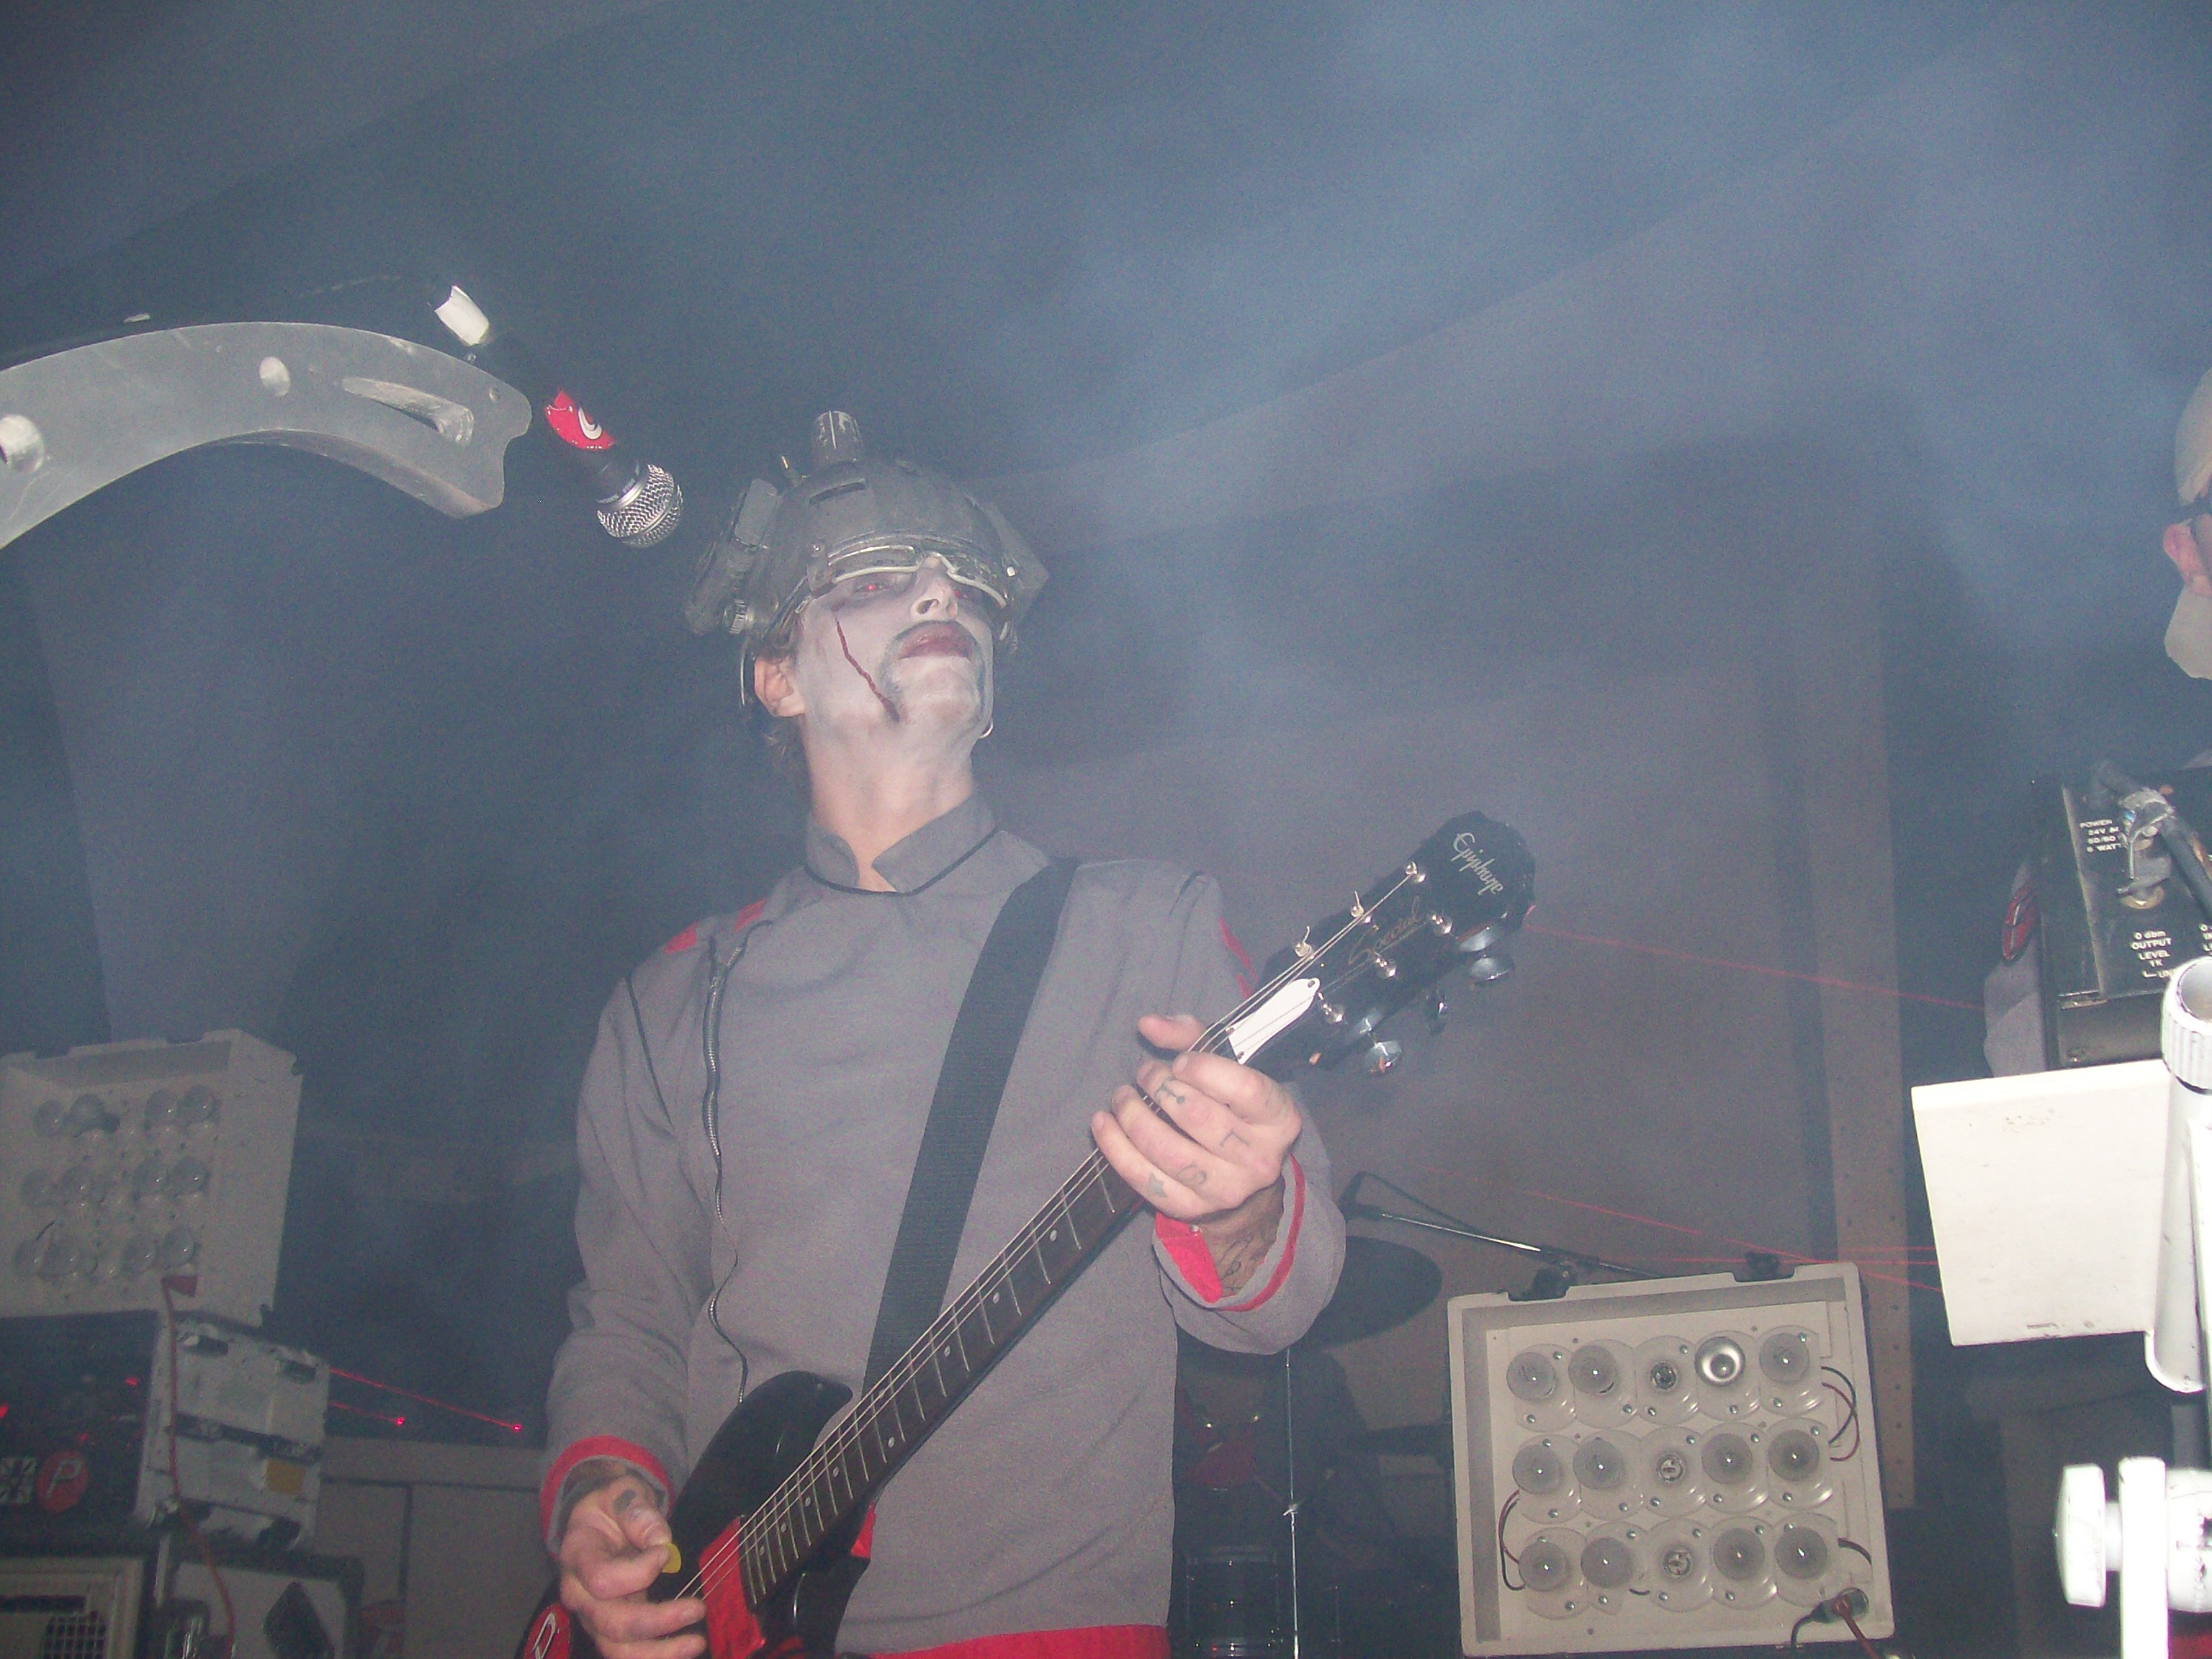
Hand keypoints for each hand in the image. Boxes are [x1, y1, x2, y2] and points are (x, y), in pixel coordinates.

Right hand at [557, 1465, 704, 1658]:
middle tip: (697, 1608)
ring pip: (617, 1649)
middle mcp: (579, 1594)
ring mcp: (593, 1615)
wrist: (597, 1521)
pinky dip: (655, 1655)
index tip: (665, 1553)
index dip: (637, 1572)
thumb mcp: (622, 1493)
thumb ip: (637, 1511)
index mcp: (578, 1557)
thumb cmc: (610, 1506)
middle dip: (657, 1621)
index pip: (601, 1579)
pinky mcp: (610, 1627)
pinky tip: (685, 1647)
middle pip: (611, 1623)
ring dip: (658, 1652)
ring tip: (696, 1642)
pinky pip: (628, 1652)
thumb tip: (661, 1540)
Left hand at [1091, 1013, 1301, 1225]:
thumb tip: (1147, 1024)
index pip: (1245, 1088)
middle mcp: (1259, 1159)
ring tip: (1122, 1097)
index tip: (1178, 1062)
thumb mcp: (1226, 1064)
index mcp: (1280, 1119)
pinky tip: (1103, 1124)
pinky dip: (1116, 1149)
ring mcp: (1226, 1189)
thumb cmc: (1233, 1106)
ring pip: (1167, 1151)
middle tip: (1144, 1073)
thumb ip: (1191, 1036)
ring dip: (1133, 1117)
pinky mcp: (1193, 1209)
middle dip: (1160, 1087)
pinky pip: (1146, 1180)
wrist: (1244, 1177)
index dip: (1204, 1069)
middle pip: (1198, 1117)